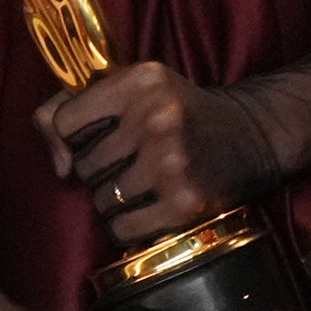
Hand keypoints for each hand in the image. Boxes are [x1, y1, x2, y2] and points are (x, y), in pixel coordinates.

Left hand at [36, 62, 304, 244]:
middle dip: (98, 170)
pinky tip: (149, 208)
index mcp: (141, 81)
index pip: (65, 121)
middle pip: (83, 165)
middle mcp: (157, 118)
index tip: (96, 137)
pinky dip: (127, 226)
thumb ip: (72, 105)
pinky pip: (122, 229)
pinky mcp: (184, 203)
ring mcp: (172, 163)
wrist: (251, 134)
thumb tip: (58, 165)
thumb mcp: (133, 87)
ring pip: (101, 200)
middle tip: (129, 162)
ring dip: (113, 200)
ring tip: (141, 185)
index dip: (73, 136)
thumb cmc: (178, 111)